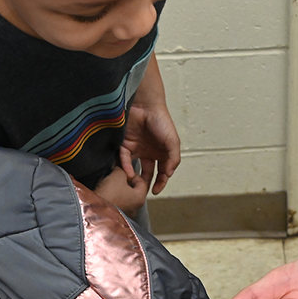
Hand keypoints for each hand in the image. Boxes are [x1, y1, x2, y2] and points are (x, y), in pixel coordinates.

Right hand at [93, 161, 152, 217]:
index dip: (132, 173)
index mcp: (140, 198)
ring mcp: (125, 214)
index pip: (142, 181)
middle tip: (115, 176)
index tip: (124, 171)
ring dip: (115, 188)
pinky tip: (102, 191)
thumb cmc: (109, 195)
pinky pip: (114, 202)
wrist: (94, 210)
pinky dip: (110, 195)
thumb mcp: (117, 175)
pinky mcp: (114, 216)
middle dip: (123, 180)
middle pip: (132, 189)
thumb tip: (120, 169)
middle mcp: (135, 208)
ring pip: (122, 195)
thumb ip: (122, 170)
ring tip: (106, 183)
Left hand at [121, 54, 179, 193]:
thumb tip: (169, 174)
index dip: (161, 182)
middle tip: (144, 191)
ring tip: (135, 184)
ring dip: (134, 178)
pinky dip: (126, 167)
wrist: (146, 106)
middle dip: (146, 183)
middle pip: (147, 172)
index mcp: (162, 152)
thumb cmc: (162, 121)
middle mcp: (149, 152)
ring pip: (134, 168)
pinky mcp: (125, 144)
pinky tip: (129, 173)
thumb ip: (173, 159)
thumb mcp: (173, 142)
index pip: (162, 171)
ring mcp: (137, 149)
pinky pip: (124, 159)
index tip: (157, 190)